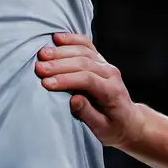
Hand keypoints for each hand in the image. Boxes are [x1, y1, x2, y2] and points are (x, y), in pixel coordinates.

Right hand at [35, 32, 145, 149]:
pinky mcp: (100, 60)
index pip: (88, 80)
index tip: (46, 83)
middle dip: (59, 64)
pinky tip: (57, 38)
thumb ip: (88, 114)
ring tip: (42, 54)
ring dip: (61, 51)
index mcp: (112, 91)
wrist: (129, 121)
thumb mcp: (102, 129)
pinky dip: (72, 39)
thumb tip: (73, 99)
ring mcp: (106, 64)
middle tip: (38, 67)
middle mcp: (110, 73)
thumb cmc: (113, 128)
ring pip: (83, 51)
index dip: (66, 80)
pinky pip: (86, 45)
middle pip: (83, 63)